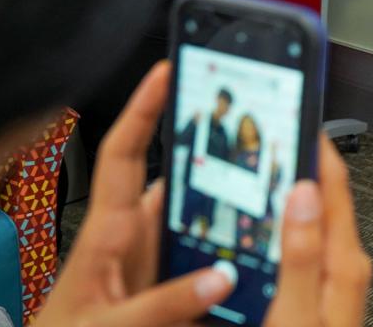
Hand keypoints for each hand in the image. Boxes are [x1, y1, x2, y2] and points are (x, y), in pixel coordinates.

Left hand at [35, 62, 234, 326]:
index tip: (167, 70)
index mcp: (106, 235)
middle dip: (213, 157)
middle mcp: (129, 241)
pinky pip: (204, 257)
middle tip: (252, 133)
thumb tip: (218, 278)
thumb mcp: (105, 326)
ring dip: (228, 211)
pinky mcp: (164, 286)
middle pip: (177, 182)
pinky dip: (229, 252)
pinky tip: (254, 254)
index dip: (144, 108)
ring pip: (197, 221)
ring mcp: (148, 263)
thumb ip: (160, 305)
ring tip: (267, 196)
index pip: (124, 153)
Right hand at [264, 134, 371, 325]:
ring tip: (273, 164)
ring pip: (316, 218)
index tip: (299, 117)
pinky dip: (291, 220)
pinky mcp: (323, 286)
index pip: (335, 188)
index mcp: (345, 263)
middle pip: (325, 198)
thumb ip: (302, 256)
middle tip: (277, 134)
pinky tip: (274, 218)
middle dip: (302, 165)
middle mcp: (346, 265)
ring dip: (296, 191)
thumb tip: (304, 196)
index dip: (317, 149)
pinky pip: (309, 239)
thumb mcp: (297, 312)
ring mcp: (336, 275)